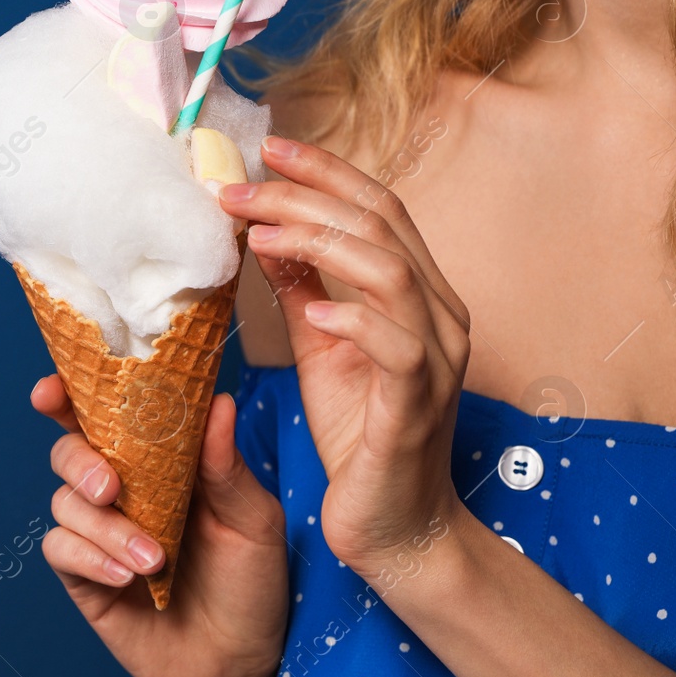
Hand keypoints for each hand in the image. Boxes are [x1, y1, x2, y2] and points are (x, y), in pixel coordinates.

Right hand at [31, 373, 287, 676]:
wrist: (247, 667)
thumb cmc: (254, 585)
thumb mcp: (253, 519)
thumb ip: (225, 465)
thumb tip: (215, 400)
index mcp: (160, 463)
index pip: (106, 415)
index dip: (72, 395)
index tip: (53, 389)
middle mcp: (123, 492)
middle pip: (69, 451)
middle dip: (80, 460)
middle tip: (112, 487)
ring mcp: (101, 536)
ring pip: (65, 503)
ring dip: (105, 527)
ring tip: (154, 561)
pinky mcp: (86, 580)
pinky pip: (61, 551)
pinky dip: (90, 557)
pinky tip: (129, 578)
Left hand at [218, 135, 471, 573]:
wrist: (396, 528)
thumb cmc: (361, 436)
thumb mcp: (321, 349)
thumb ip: (304, 290)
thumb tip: (268, 232)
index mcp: (418, 294)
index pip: (378, 207)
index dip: (326, 171)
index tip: (267, 148)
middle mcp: (439, 315)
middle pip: (381, 224)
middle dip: (305, 196)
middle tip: (236, 189)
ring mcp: (436, 358)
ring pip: (391, 270)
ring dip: (320, 243)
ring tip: (260, 236)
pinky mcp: (418, 404)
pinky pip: (398, 346)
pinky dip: (354, 319)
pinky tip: (313, 312)